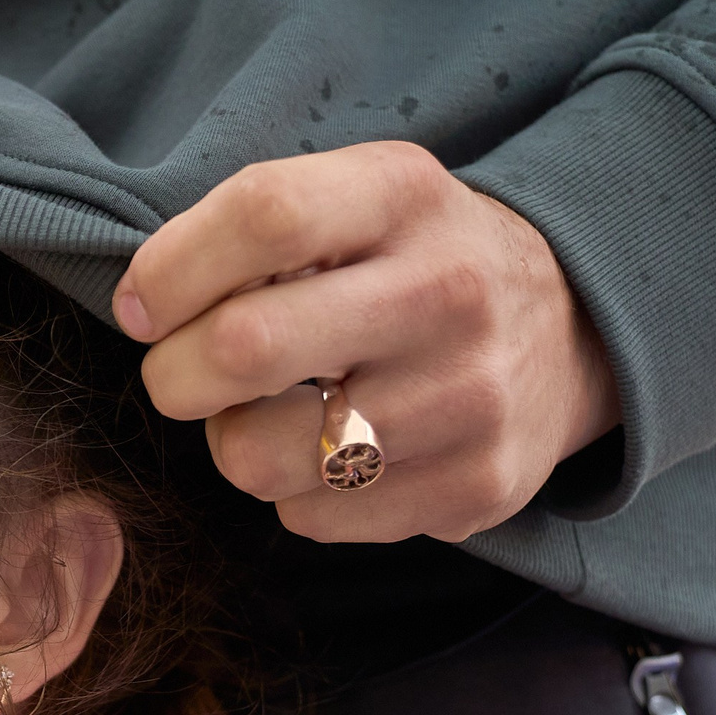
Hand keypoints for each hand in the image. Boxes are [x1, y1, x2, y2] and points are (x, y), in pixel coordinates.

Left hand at [113, 141, 619, 543]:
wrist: (573, 328)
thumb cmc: (411, 264)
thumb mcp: (356, 203)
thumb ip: (252, 234)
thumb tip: (145, 310)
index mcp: (405, 198)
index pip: (263, 216)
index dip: (171, 270)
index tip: (142, 309)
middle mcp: (448, 291)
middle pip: (244, 347)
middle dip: (173, 374)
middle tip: (182, 373)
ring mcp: (468, 397)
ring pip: (259, 458)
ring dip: (234, 441)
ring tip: (273, 412)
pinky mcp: (473, 486)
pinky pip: (310, 516)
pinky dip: (296, 492)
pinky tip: (335, 452)